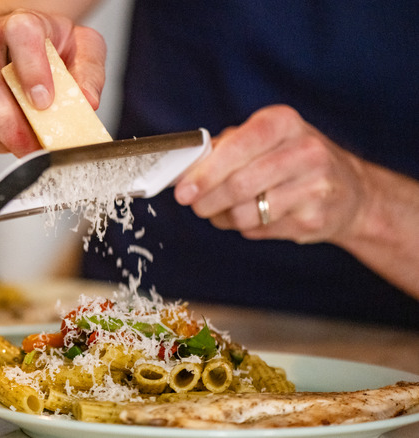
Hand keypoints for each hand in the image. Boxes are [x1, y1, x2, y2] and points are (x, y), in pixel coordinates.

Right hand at [0, 10, 106, 156]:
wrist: (10, 43)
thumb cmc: (47, 47)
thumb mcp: (81, 50)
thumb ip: (89, 74)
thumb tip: (86, 102)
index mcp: (20, 23)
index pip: (22, 39)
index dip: (32, 73)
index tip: (43, 103)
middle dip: (21, 136)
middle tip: (40, 147)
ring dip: (6, 144)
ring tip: (25, 140)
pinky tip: (4, 132)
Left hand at [174, 105, 367, 244]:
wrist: (350, 191)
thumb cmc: (292, 160)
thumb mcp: (263, 140)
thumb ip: (223, 149)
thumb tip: (186, 169)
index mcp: (284, 122)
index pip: (238, 146)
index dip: (206, 172)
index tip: (183, 191)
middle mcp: (306, 150)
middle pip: (239, 184)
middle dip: (207, 200)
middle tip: (195, 205)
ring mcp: (315, 186)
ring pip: (247, 212)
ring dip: (225, 217)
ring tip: (225, 211)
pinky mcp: (315, 218)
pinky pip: (261, 229)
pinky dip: (246, 228)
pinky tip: (254, 217)